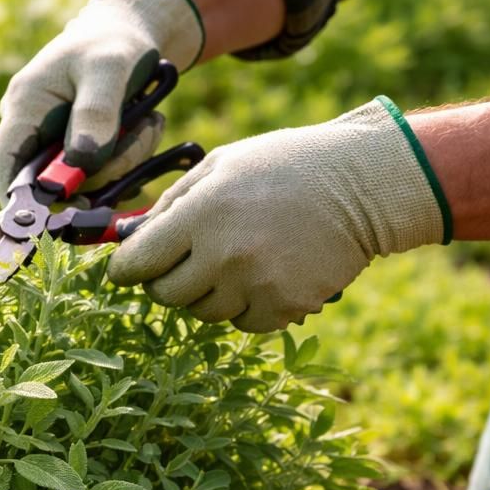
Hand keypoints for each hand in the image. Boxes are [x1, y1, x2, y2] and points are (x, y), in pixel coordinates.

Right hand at [0, 0, 203, 201]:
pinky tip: (144, 130)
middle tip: (136, 146)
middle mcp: (34, 131)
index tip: (48, 220)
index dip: (16, 198)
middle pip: (51, 184)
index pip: (3, 163)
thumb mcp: (109, 67)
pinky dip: (130, 163)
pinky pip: (104, 178)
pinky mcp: (83, 154)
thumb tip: (84, 162)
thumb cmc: (112, 42)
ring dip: (123, 166)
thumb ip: (96, 111)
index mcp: (25, 106)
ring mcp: (58, 145)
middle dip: (98, 177)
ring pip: (85, 184)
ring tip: (147, 124)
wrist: (130, 33)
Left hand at [107, 97, 451, 331]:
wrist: (363, 184)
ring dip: (209, 293)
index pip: (137, 263)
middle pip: (166, 295)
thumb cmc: (284, 167)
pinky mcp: (286, 307)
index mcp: (202, 214)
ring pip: (204, 312)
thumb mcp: (220, 166)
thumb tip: (127, 241)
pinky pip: (243, 323)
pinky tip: (265, 275)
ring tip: (236, 259)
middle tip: (186, 262)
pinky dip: (246, 306)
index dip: (125, 270)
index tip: (128, 269)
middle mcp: (225, 255)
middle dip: (167, 280)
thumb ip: (170, 205)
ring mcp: (257, 285)